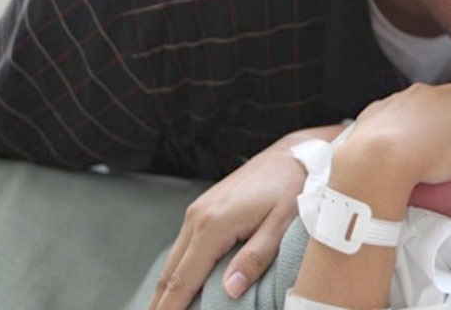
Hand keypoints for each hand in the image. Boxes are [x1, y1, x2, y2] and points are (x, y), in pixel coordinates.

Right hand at [146, 139, 308, 309]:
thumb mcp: (281, 224)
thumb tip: (230, 290)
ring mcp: (197, 212)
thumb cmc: (291, 188)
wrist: (291, 156)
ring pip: (173, 261)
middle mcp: (197, 217)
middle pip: (170, 273)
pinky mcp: (202, 210)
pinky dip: (176, 272)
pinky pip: (183, 248)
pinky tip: (177, 287)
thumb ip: (255, 257)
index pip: (184, 278)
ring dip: (164, 290)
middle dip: (159, 304)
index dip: (171, 307)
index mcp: (213, 224)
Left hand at [343, 83, 450, 186]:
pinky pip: (391, 121)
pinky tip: (396, 151)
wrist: (383, 159)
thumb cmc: (432, 154)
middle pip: (442, 109)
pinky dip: (394, 133)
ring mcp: (399, 99)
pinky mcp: (376, 112)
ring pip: (415, 113)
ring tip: (417, 157)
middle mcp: (426, 91)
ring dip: (418, 130)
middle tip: (441, 155)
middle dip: (443, 127)